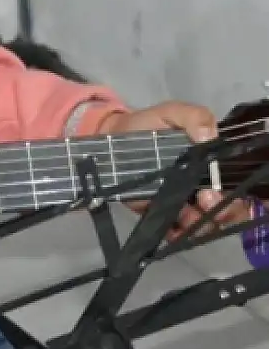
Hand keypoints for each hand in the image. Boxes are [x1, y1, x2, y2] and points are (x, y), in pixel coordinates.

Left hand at [94, 102, 248, 235]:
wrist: (114, 136)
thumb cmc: (148, 124)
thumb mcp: (171, 113)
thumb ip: (192, 116)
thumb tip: (208, 135)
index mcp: (210, 167)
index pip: (234, 188)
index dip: (233, 198)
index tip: (214, 192)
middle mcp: (202, 188)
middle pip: (225, 212)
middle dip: (221, 213)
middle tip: (204, 201)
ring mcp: (182, 203)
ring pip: (203, 225)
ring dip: (200, 225)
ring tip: (188, 215)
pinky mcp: (160, 213)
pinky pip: (176, 232)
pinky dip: (178, 235)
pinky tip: (172, 230)